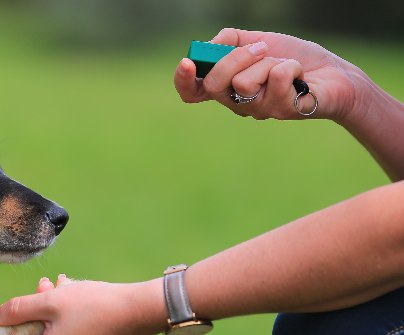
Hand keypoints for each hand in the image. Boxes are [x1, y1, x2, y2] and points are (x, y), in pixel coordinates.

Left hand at [0, 275, 165, 334]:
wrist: (141, 311)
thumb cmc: (96, 305)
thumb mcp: (51, 301)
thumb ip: (17, 308)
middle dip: (17, 317)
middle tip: (20, 297)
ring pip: (41, 332)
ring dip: (41, 308)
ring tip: (51, 285)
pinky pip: (57, 331)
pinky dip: (56, 312)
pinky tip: (64, 288)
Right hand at [174, 28, 361, 121]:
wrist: (335, 73)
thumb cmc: (295, 58)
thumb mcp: (259, 41)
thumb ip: (231, 41)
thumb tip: (210, 46)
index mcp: (228, 87)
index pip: (192, 92)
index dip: (183, 81)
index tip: (187, 63)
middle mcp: (238, 103)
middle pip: (214, 85)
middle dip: (235, 58)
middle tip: (260, 49)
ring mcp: (260, 110)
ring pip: (244, 82)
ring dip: (269, 62)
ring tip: (285, 65)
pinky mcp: (283, 111)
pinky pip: (276, 78)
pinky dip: (291, 65)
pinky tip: (301, 75)